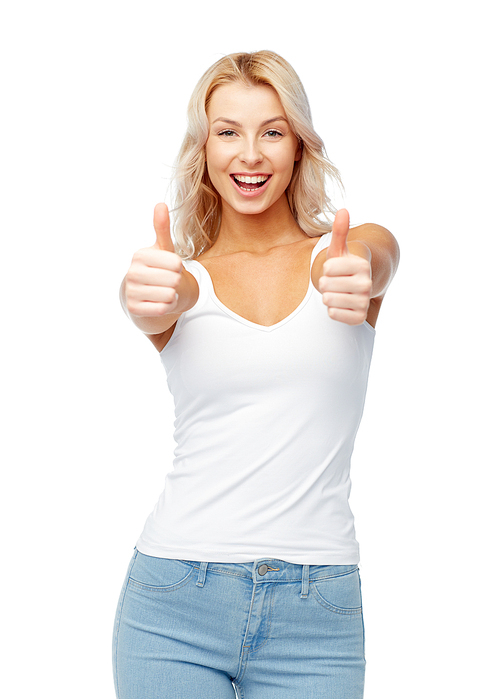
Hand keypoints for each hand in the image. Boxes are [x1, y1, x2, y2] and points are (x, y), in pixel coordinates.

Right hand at [124, 203, 182, 316]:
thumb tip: (160, 204)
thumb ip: (162, 228)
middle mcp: (132, 272)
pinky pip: (162, 309)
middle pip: (175, 280)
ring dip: (171, 296)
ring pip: (169, 295)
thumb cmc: (157, 269)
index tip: (168, 268)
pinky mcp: (134, 309)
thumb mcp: (162, 249)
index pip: (177, 263)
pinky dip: (166, 307)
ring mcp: (131, 291)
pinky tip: (158, 303)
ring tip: (162, 291)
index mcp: (140, 255)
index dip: (178, 268)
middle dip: (176, 282)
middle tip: (166, 281)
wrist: (144, 296)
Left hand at [319, 209, 371, 324]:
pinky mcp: (359, 317)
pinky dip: (331, 310)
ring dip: (327, 296)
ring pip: (328, 300)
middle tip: (333, 282)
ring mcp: (364, 301)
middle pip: (325, 285)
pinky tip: (339, 304)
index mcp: (362, 265)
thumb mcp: (339, 249)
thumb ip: (340, 231)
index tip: (334, 269)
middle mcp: (366, 283)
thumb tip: (343, 210)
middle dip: (324, 283)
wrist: (353, 288)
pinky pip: (333, 314)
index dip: (326, 268)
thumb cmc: (342, 267)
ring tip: (335, 292)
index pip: (328, 268)